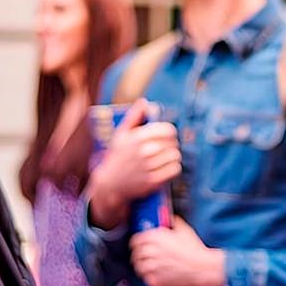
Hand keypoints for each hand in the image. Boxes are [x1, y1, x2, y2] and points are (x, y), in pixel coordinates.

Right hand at [89, 98, 180, 227]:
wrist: (109, 184)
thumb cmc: (117, 156)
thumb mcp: (121, 134)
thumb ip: (134, 116)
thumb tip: (144, 102)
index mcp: (137, 137)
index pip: (168, 130)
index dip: (170, 132)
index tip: (166, 136)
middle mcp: (143, 151)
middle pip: (173, 143)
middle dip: (171, 144)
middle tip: (165, 147)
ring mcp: (148, 167)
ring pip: (175, 156)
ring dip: (173, 156)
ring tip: (166, 157)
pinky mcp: (153, 181)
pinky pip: (175, 170)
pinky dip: (174, 168)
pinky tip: (167, 167)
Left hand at [129, 216, 224, 285]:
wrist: (203, 268)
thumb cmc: (196, 250)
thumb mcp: (185, 230)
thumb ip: (173, 222)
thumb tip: (169, 218)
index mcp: (154, 237)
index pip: (135, 240)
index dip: (138, 243)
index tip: (141, 245)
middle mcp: (150, 252)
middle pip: (136, 254)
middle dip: (141, 255)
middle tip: (148, 257)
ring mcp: (151, 268)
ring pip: (139, 268)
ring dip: (144, 267)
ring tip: (153, 267)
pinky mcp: (154, 282)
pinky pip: (146, 279)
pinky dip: (150, 277)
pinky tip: (159, 274)